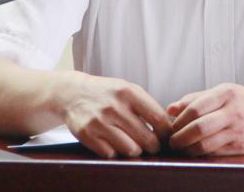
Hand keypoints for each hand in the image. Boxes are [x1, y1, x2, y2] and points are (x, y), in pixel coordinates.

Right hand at [55, 72, 171, 157]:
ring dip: (134, 150)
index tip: (167, 137)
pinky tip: (113, 143)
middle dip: (153, 146)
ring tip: (132, 143)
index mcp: (128, 92)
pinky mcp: (86, 134)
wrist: (72, 93)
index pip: (158, 118)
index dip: (166, 132)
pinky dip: (115, 152)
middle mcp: (114, 106)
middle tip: (152, 145)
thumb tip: (170, 128)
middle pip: (147, 138)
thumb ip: (147, 106)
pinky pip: (111, 154)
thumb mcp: (128, 89)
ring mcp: (99, 121)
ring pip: (131, 149)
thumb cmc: (107, 93)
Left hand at [166, 83, 243, 155]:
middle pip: (199, 128)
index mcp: (226, 93)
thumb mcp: (222, 92)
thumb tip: (170, 109)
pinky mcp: (242, 146)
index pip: (195, 108)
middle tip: (172, 141)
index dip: (179, 120)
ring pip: (206, 145)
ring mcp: (238, 130)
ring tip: (182, 147)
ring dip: (188, 149)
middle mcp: (233, 111)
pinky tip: (197, 150)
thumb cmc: (243, 101)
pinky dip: (202, 154)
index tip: (172, 125)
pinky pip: (216, 153)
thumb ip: (195, 98)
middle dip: (180, 137)